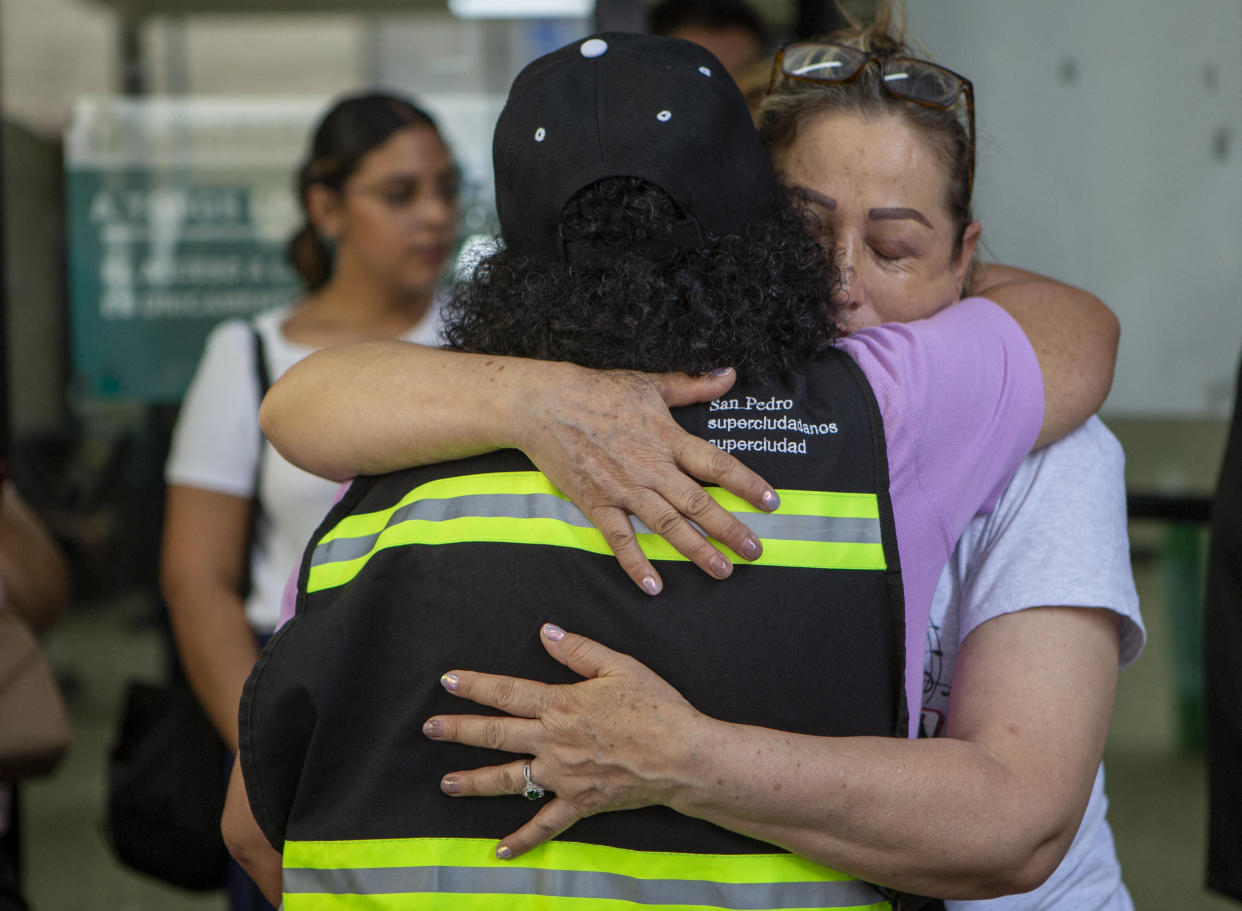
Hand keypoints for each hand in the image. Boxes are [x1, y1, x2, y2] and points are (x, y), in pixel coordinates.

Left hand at [422, 624, 706, 858]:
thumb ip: (578, 650)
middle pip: (496, 734)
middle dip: (459, 730)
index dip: (475, 686)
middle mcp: (553, 741)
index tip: (447, 681)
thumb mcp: (619, 666)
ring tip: (445, 783)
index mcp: (561, 704)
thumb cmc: (656, 706)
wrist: (683, 756)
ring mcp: (562, 776)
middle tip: (429, 728)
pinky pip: (545, 823)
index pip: (507, 693)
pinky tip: (500, 849)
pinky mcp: (579, 803)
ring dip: (473, 781)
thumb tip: (545, 632)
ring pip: (508, 779)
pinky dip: (522, 837)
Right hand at [513, 365, 779, 593]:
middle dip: (730, 530)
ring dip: (696, 550)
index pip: (716, 465)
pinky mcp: (596, 503)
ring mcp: (624, 488)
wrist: (545, 404)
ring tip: (721, 571)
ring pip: (667, 525)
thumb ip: (693, 385)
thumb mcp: (650, 383)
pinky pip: (620, 539)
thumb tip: (729, 374)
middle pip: (698, 504)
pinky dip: (636, 563)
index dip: (747, 484)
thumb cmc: (597, 390)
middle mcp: (651, 467)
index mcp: (668, 438)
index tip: (772, 503)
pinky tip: (653, 586)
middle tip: (755, 552)